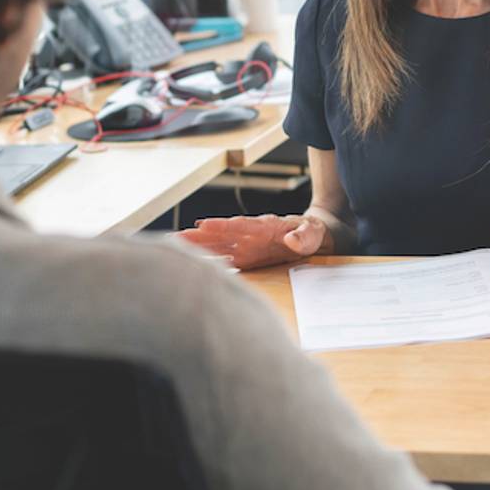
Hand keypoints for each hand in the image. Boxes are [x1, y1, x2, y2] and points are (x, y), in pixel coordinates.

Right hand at [178, 213, 329, 270]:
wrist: (314, 237)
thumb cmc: (314, 232)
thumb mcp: (314, 232)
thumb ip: (304, 236)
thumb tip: (292, 240)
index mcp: (266, 226)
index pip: (241, 225)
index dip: (223, 226)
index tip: (203, 224)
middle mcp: (251, 235)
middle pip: (222, 234)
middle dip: (199, 236)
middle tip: (174, 237)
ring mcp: (248, 246)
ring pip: (219, 246)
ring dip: (199, 247)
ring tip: (175, 247)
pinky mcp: (248, 258)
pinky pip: (227, 260)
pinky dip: (211, 261)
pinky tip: (196, 264)